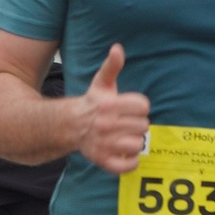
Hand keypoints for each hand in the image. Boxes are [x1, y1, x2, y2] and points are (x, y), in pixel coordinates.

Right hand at [74, 44, 151, 173]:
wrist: (71, 126)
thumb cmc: (93, 103)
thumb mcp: (102, 82)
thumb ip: (112, 66)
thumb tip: (117, 48)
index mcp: (109, 105)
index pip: (143, 106)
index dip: (139, 106)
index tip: (130, 108)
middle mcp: (106, 125)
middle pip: (143, 126)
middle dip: (137, 124)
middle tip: (126, 123)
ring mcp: (104, 144)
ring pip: (137, 145)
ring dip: (134, 142)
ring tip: (124, 136)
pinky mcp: (102, 161)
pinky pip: (127, 166)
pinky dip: (130, 162)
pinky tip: (125, 153)